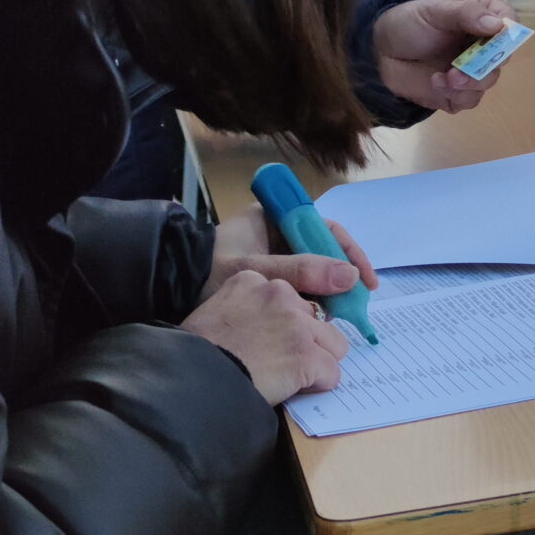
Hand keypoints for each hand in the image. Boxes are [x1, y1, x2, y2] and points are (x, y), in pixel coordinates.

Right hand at [182, 270, 353, 403]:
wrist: (188, 380)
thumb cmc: (191, 354)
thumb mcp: (212, 314)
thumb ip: (243, 310)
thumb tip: (261, 328)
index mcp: (252, 280)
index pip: (289, 298)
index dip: (282, 324)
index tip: (263, 342)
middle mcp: (279, 294)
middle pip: (315, 317)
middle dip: (304, 340)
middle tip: (279, 362)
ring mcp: (297, 324)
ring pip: (334, 343)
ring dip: (318, 362)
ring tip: (289, 377)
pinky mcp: (307, 355)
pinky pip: (332, 372)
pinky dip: (318, 385)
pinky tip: (293, 390)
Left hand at [207, 209, 378, 302]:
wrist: (169, 290)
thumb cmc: (207, 273)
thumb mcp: (256, 271)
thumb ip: (301, 272)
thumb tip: (350, 277)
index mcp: (274, 217)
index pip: (324, 228)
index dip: (349, 253)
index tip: (364, 279)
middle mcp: (278, 233)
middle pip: (323, 251)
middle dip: (341, 277)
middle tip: (357, 303)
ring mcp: (273, 256)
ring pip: (314, 271)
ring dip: (329, 291)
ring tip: (339, 314)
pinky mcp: (268, 278)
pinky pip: (300, 285)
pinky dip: (312, 300)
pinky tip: (317, 317)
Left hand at [376, 0, 515, 112]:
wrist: (378, 51)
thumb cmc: (407, 23)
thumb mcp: (435, 10)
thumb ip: (466, 14)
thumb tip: (497, 26)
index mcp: (482, 18)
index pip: (510, 24)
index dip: (508, 34)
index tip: (494, 38)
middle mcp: (483, 45)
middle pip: (503, 58)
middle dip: (484, 66)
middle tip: (460, 70)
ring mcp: (471, 70)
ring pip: (488, 82)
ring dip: (468, 83)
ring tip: (443, 78)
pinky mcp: (458, 93)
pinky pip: (470, 100)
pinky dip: (455, 96)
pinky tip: (436, 83)